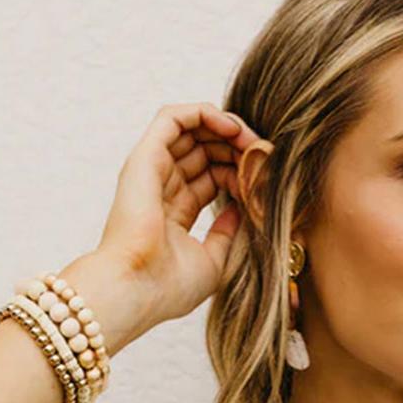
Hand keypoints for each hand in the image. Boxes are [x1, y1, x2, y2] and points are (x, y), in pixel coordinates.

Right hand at [92, 101, 264, 329]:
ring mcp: (151, 170)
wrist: (137, 289)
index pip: (211, 178)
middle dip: (236, 148)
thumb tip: (243, 208)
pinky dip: (204, 113)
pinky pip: (174, 117)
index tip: (265, 181)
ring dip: (226, 129)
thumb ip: (229, 234)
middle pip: (204, 151)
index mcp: (173, 213)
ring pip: (191, 131)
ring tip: (252, 141)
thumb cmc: (168, 287)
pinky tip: (232, 128)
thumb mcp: (214, 262)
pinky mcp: (145, 157)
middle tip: (264, 155)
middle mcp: (160, 188)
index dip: (240, 173)